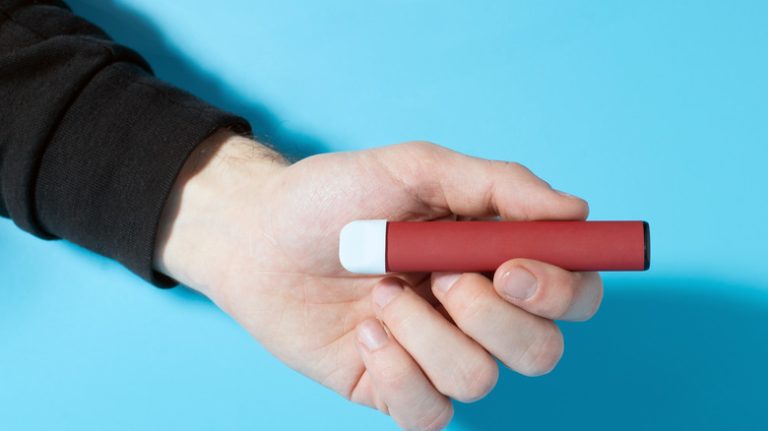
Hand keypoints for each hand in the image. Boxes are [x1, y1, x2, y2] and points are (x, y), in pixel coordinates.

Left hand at [155, 131, 602, 430]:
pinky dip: (399, 373)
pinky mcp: (395, 389)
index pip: (572, 291)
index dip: (562, 289)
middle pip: (542, 349)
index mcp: (494, 256)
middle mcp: (475, 311)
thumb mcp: (413, 169)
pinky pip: (431, 413)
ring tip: (379, 293)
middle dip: (491, 316)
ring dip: (426, 334)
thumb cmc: (333, 196)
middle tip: (439, 276)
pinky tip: (367, 334)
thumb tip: (576, 211)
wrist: (257, 236)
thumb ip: (495, 185)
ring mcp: (435, 353)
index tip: (513, 267)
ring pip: (480, 378)